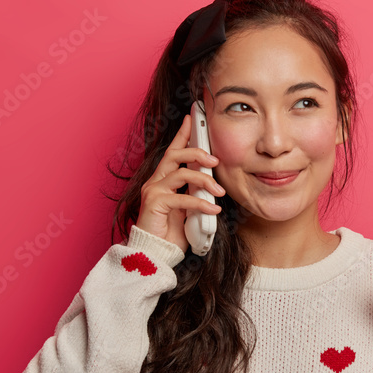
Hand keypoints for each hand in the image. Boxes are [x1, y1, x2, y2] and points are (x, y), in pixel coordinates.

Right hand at [135, 114, 224, 251]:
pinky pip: (182, 197)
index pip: (173, 151)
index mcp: (163, 180)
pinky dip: (201, 203)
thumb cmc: (171, 233)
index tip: (192, 118)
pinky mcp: (154, 203)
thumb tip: (213, 185)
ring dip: (204, 181)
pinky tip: (214, 209)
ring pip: (181, 173)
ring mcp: (153, 191)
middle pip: (175, 155)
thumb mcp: (189, 209)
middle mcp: (155, 181)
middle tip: (216, 161)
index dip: (182, 134)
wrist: (155, 253)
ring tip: (219, 192)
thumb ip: (196, 193)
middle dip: (197, 153)